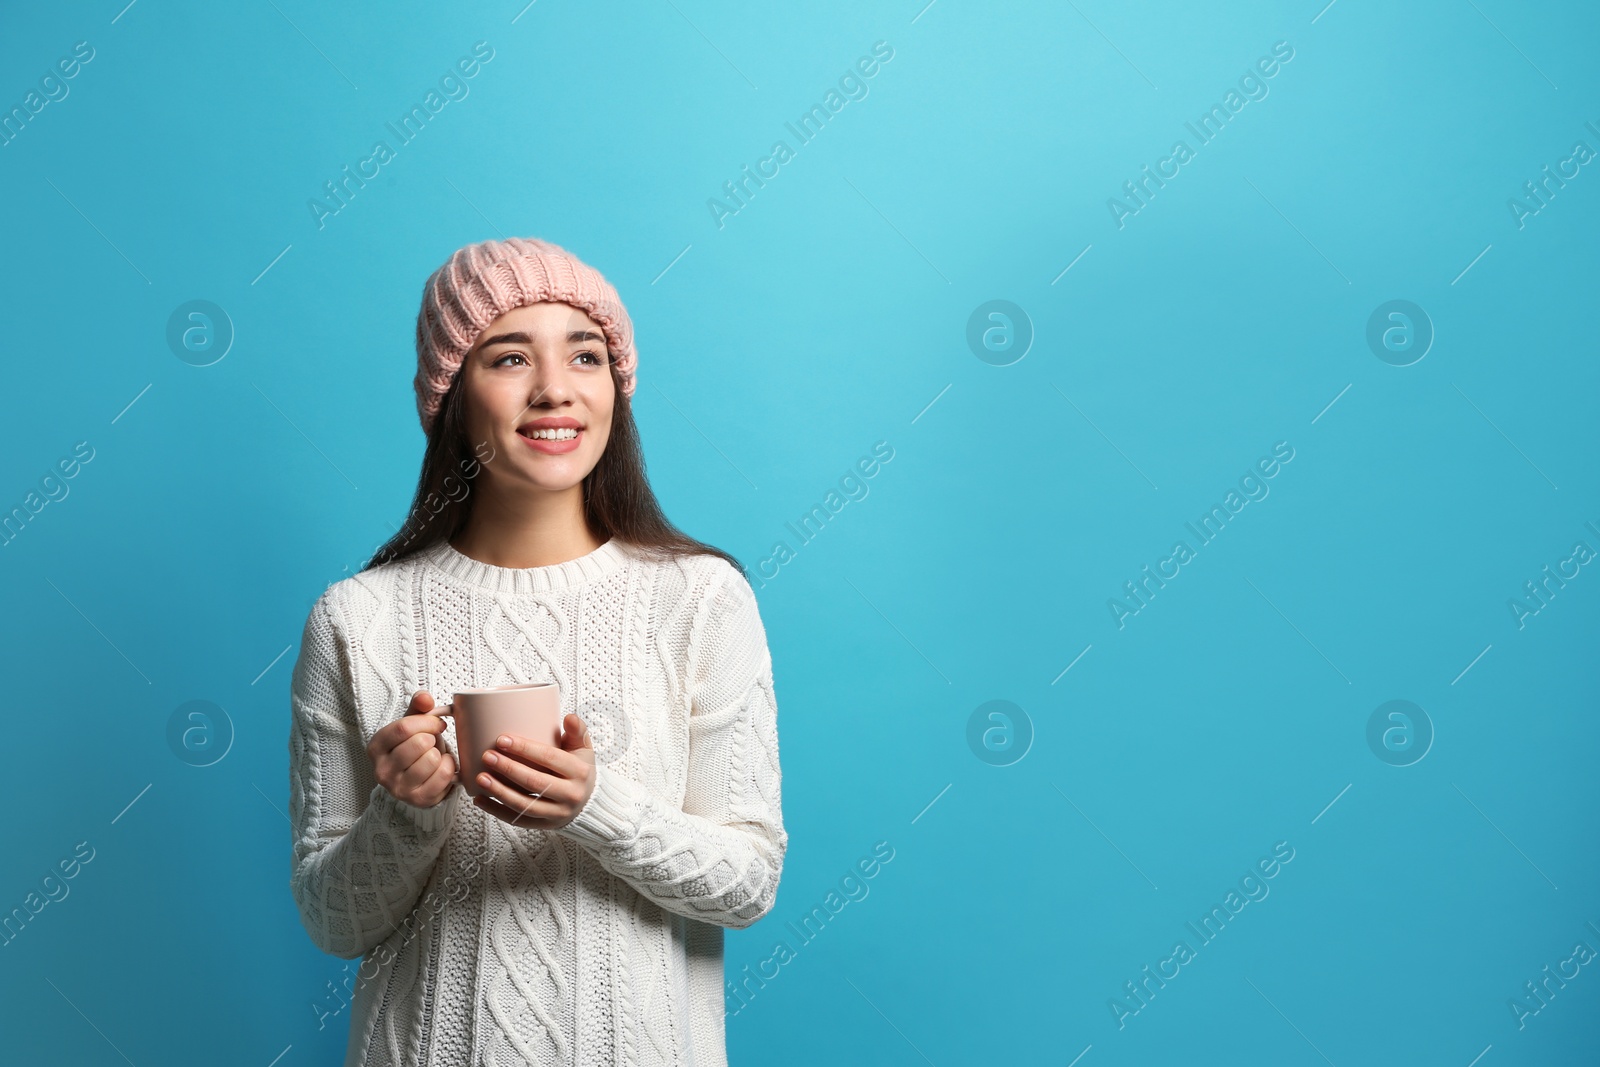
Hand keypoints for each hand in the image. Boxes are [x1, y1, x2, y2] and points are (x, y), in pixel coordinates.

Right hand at [367, 690, 458, 809]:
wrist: (414, 779)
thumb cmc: (412, 746)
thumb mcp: (410, 724)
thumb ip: (418, 706)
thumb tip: (425, 697)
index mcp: (375, 748)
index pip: (403, 728)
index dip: (427, 721)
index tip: (437, 723)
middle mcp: (382, 771)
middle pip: (419, 743)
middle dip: (433, 738)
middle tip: (433, 742)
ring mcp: (399, 789)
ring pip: (432, 759)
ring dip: (440, 753)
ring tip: (434, 755)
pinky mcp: (418, 800)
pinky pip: (444, 774)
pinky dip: (449, 766)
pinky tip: (442, 766)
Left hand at [472, 713, 596, 829]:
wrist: (589, 802)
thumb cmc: (579, 769)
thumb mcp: (583, 749)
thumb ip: (577, 731)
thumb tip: (569, 717)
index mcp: (579, 771)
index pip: (550, 758)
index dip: (525, 748)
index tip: (501, 740)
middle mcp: (571, 794)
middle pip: (535, 782)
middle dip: (508, 768)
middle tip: (487, 756)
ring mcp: (558, 813)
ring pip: (525, 805)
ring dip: (500, 792)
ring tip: (481, 778)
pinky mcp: (545, 826)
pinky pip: (518, 820)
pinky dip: (497, 811)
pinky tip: (480, 799)